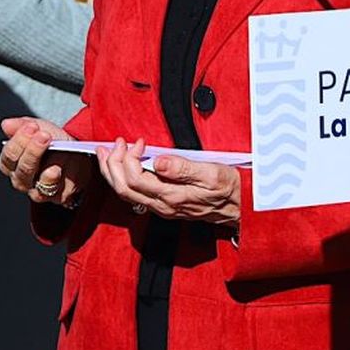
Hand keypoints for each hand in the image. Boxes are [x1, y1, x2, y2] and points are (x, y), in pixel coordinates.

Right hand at [0, 117, 92, 206]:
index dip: (19, 141)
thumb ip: (22, 126)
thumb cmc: (54, 142)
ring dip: (45, 169)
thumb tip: (6, 125)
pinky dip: (58, 180)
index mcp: (13, 164)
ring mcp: (39, 191)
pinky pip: (56, 192)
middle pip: (22, 170)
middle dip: (33, 151)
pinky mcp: (58, 197)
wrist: (78, 154)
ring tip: (53, 154)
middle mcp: (23, 180)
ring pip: (38, 185)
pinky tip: (58, 169)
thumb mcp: (39, 127)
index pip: (9, 157)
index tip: (31, 127)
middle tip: (44, 135)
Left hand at [94, 138, 240, 226]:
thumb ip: (184, 168)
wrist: (242, 208)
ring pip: (125, 193)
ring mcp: (162, 208)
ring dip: (112, 171)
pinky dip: (122, 177)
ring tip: (107, 152)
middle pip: (123, 188)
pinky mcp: (163, 205)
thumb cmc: (230, 188)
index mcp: (172, 197)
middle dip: (112, 164)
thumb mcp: (213, 173)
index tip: (138, 141)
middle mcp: (162, 206)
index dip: (129, 158)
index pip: (135, 179)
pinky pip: (133, 194)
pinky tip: (121, 165)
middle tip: (112, 144)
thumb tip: (158, 161)